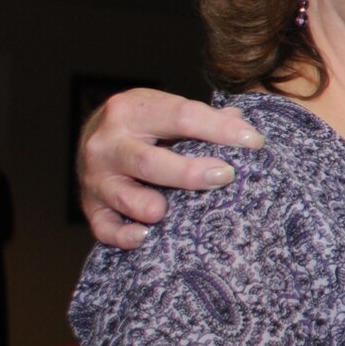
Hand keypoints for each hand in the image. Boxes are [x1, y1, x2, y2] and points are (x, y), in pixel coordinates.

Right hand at [79, 89, 262, 248]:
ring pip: (125, 198)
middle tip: (226, 176)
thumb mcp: (166, 109)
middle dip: (190, 173)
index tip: (253, 142)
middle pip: (150, 162)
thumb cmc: (142, 124)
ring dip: (152, 207)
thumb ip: (202, 117)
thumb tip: (241, 121)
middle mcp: (108, 143)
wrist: (90, 137)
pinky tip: (145, 236)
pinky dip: (124, 235)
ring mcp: (96, 177)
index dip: (221, 129)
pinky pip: (105, 227)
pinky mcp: (91, 207)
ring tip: (173, 210)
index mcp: (131, 110)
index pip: (182, 117)